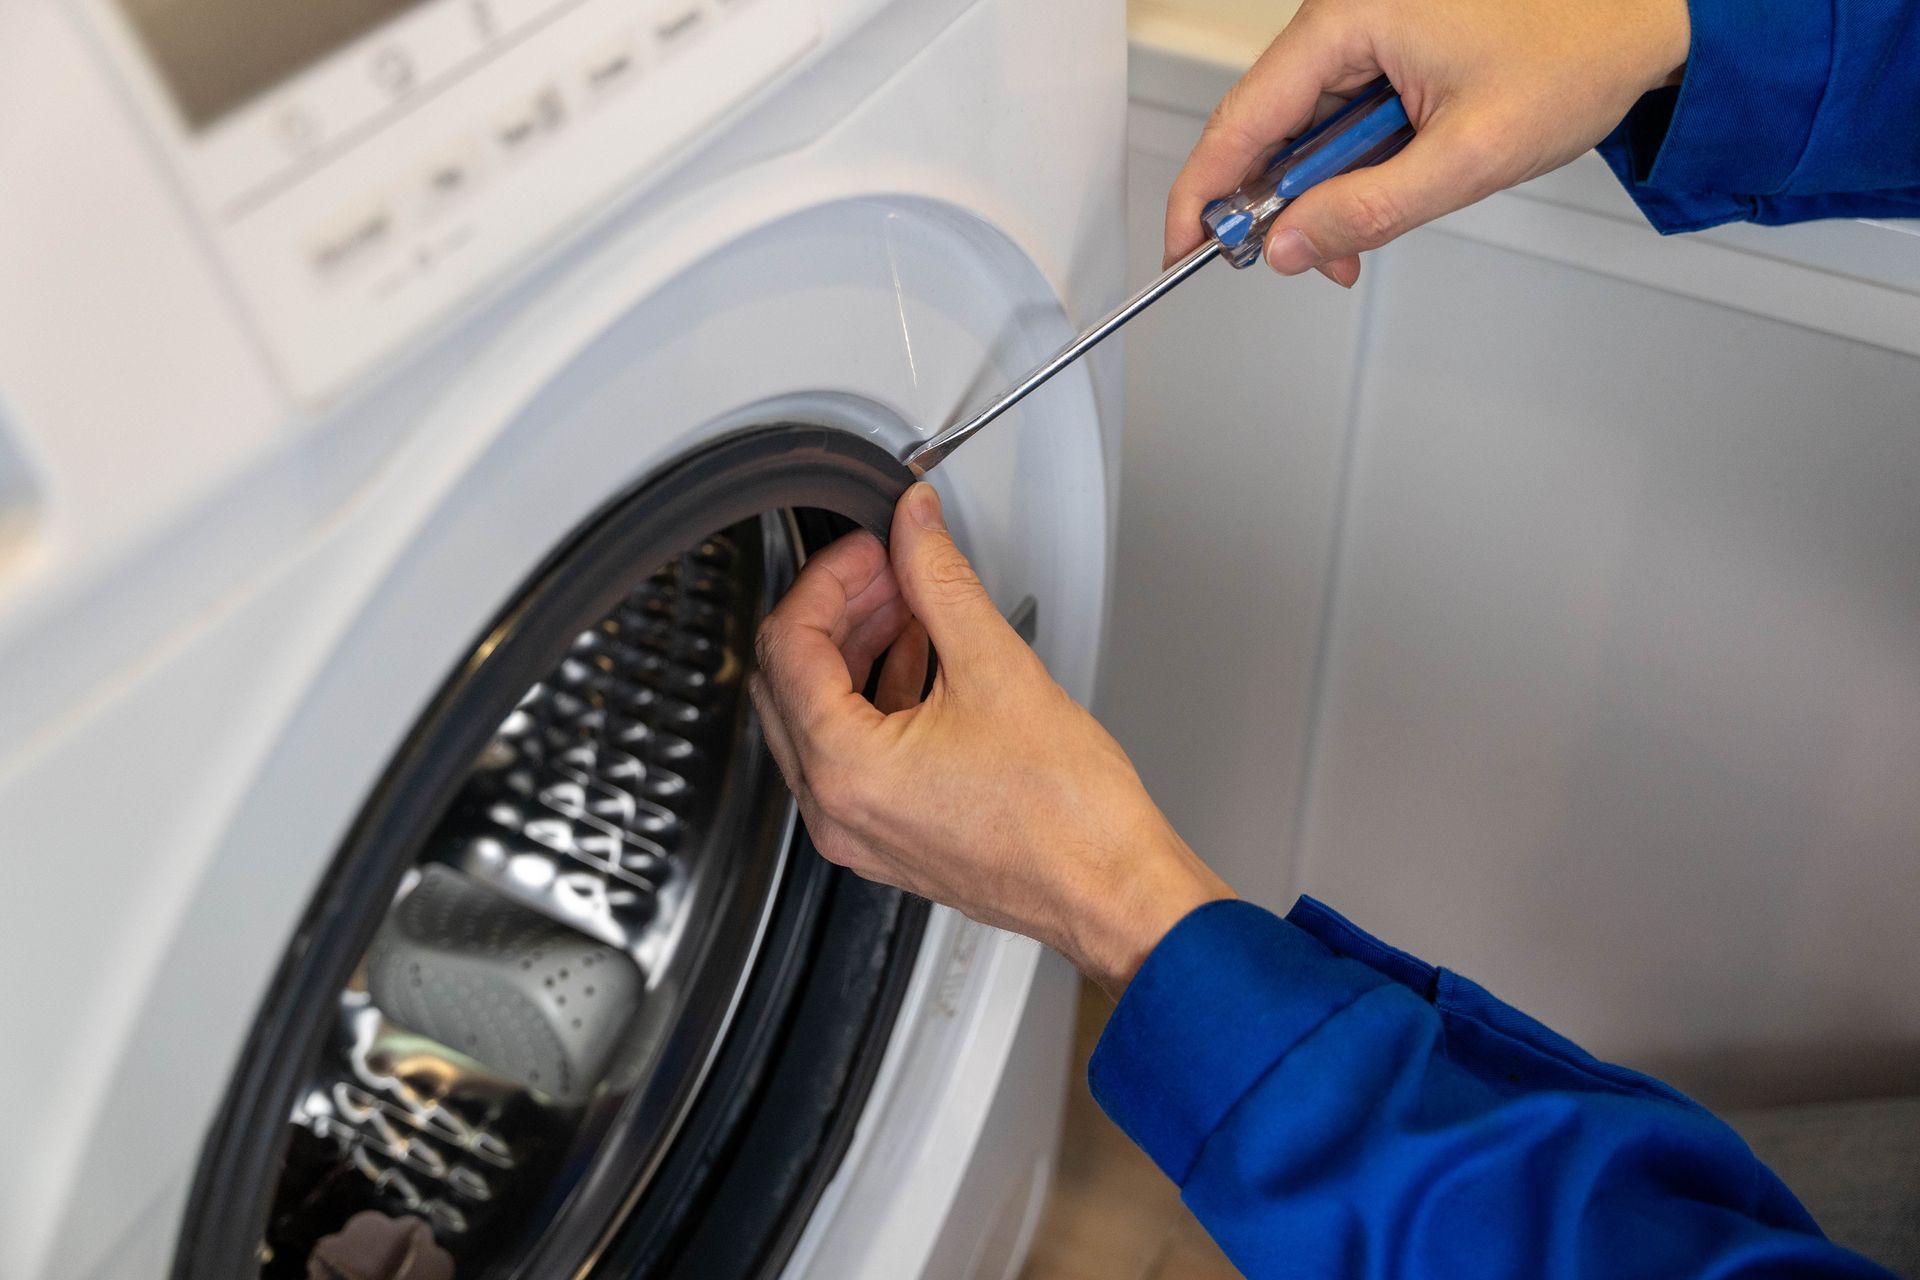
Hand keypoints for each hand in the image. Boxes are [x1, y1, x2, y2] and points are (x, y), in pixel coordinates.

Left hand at [749, 484, 1232, 995]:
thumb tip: (914, 527)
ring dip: (853, 649)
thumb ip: (941, 582)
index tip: (872, 547)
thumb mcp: (997, 669)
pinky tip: (919, 658)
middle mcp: (834, 809)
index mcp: (845, 769)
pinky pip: (849, 753)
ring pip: (815, 716)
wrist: (1112, 891)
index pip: (790, 643)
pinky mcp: (885, 836)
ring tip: (907, 604)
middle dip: (835, 610)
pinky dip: (872, 697)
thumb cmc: (1068, 816)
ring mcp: (856, 829)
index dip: (828, 578)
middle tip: (888, 568)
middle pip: (789, 679)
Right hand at [1165, 0, 1689, 284]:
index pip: (1241, 117)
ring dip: (1318, 196)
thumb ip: (1368, 210)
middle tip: (1296, 260)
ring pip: (1302, 131)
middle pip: (1264, 126)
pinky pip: (1338, 119)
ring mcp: (1364, 31)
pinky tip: (1375, 198)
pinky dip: (1347, 172)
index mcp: (1349, 17)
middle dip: (1274, 206)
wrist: (1642, 20)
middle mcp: (1345, 15)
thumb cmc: (1575, 54)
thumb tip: (1291, 246)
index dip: (1204, 192)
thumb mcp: (1466, 157)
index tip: (1185, 248)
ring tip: (1356, 238)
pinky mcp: (1386, 50)